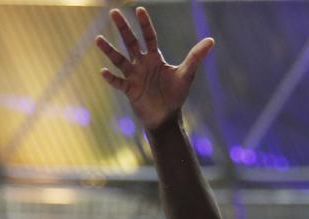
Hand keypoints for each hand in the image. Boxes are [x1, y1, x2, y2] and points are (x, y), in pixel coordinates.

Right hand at [95, 7, 213, 129]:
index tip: (139, 9)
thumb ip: (195, 57)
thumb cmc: (176, 95)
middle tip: (113, 12)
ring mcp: (134, 76)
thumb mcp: (186, 74)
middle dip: (123, 28)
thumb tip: (211, 40)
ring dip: (109, 50)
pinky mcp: (130, 90)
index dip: (144, 23)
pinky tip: (104, 71)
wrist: (166, 117)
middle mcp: (142, 64)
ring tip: (98, 39)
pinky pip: (118, 82)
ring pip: (119, 60)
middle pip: (130, 42)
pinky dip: (111, 78)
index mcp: (155, 58)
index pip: (149, 36)